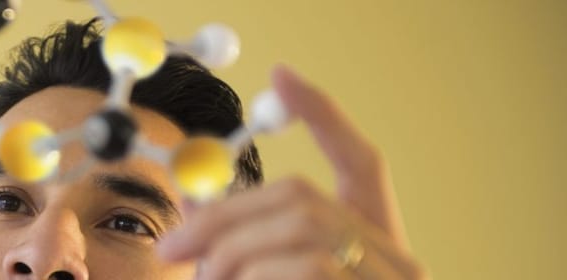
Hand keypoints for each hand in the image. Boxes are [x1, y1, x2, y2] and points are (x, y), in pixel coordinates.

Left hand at [156, 66, 427, 279]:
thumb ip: (242, 245)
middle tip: (174, 245)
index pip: (363, 167)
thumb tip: (191, 202)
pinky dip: (258, 277)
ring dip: (235, 252)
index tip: (281, 74)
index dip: (325, 117)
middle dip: (227, 214)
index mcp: (376, 250)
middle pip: (304, 196)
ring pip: (302, 226)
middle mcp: (398, 263)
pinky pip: (310, 267)